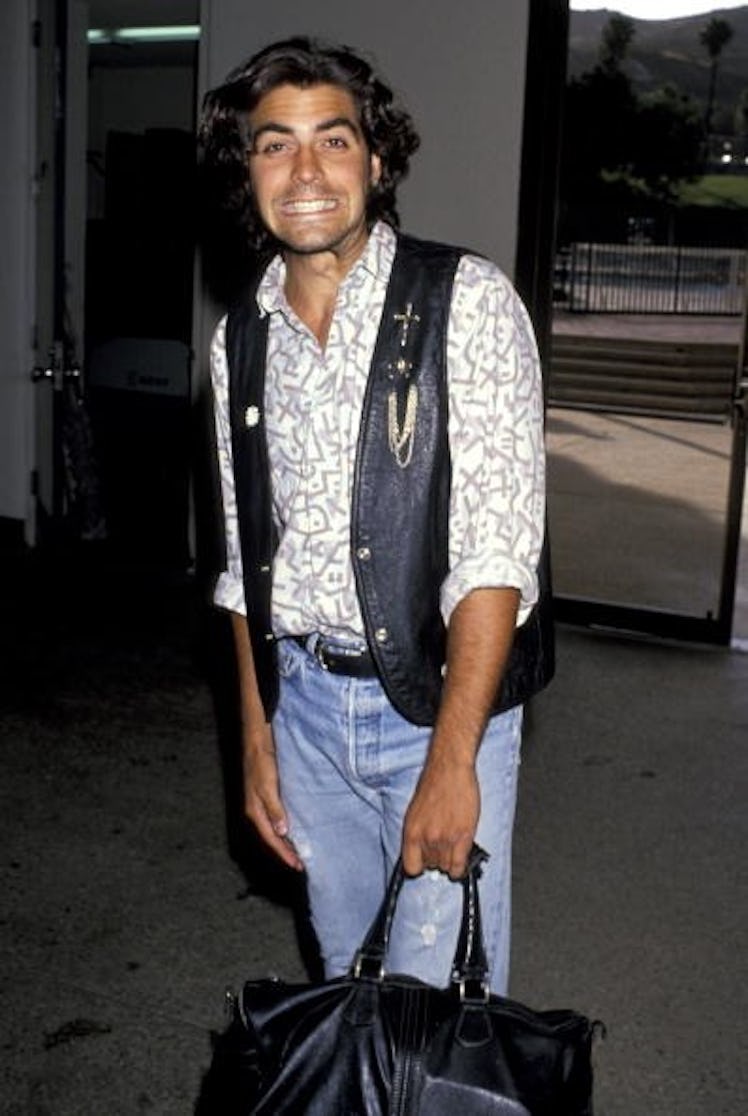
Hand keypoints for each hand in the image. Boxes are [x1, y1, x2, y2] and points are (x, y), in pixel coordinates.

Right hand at [243, 726, 303, 871]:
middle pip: (273, 837)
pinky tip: (297, 826)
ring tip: (301, 849)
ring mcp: (262, 802)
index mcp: (255, 811)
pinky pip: (278, 816)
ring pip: (275, 828)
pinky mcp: (269, 794)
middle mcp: (257, 810)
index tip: (298, 865)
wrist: (258, 739)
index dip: (284, 853)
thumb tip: (282, 833)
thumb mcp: (268, 785)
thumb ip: (275, 809)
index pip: (271, 839)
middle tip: (302, 862)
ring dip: (287, 840)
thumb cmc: (261, 761)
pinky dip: (287, 825)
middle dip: (286, 851)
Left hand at [401, 756, 479, 879]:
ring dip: (450, 860)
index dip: (420, 866)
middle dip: (437, 858)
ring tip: (453, 845)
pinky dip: (460, 867)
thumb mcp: (415, 812)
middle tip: (443, 845)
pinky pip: (459, 866)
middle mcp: (425, 838)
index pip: (410, 868)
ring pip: (446, 867)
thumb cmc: (433, 785)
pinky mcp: (463, 836)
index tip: (425, 863)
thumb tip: (421, 852)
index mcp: (410, 832)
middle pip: (431, 867)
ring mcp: (445, 839)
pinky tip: (461, 858)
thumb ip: (418, 834)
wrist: (449, 768)